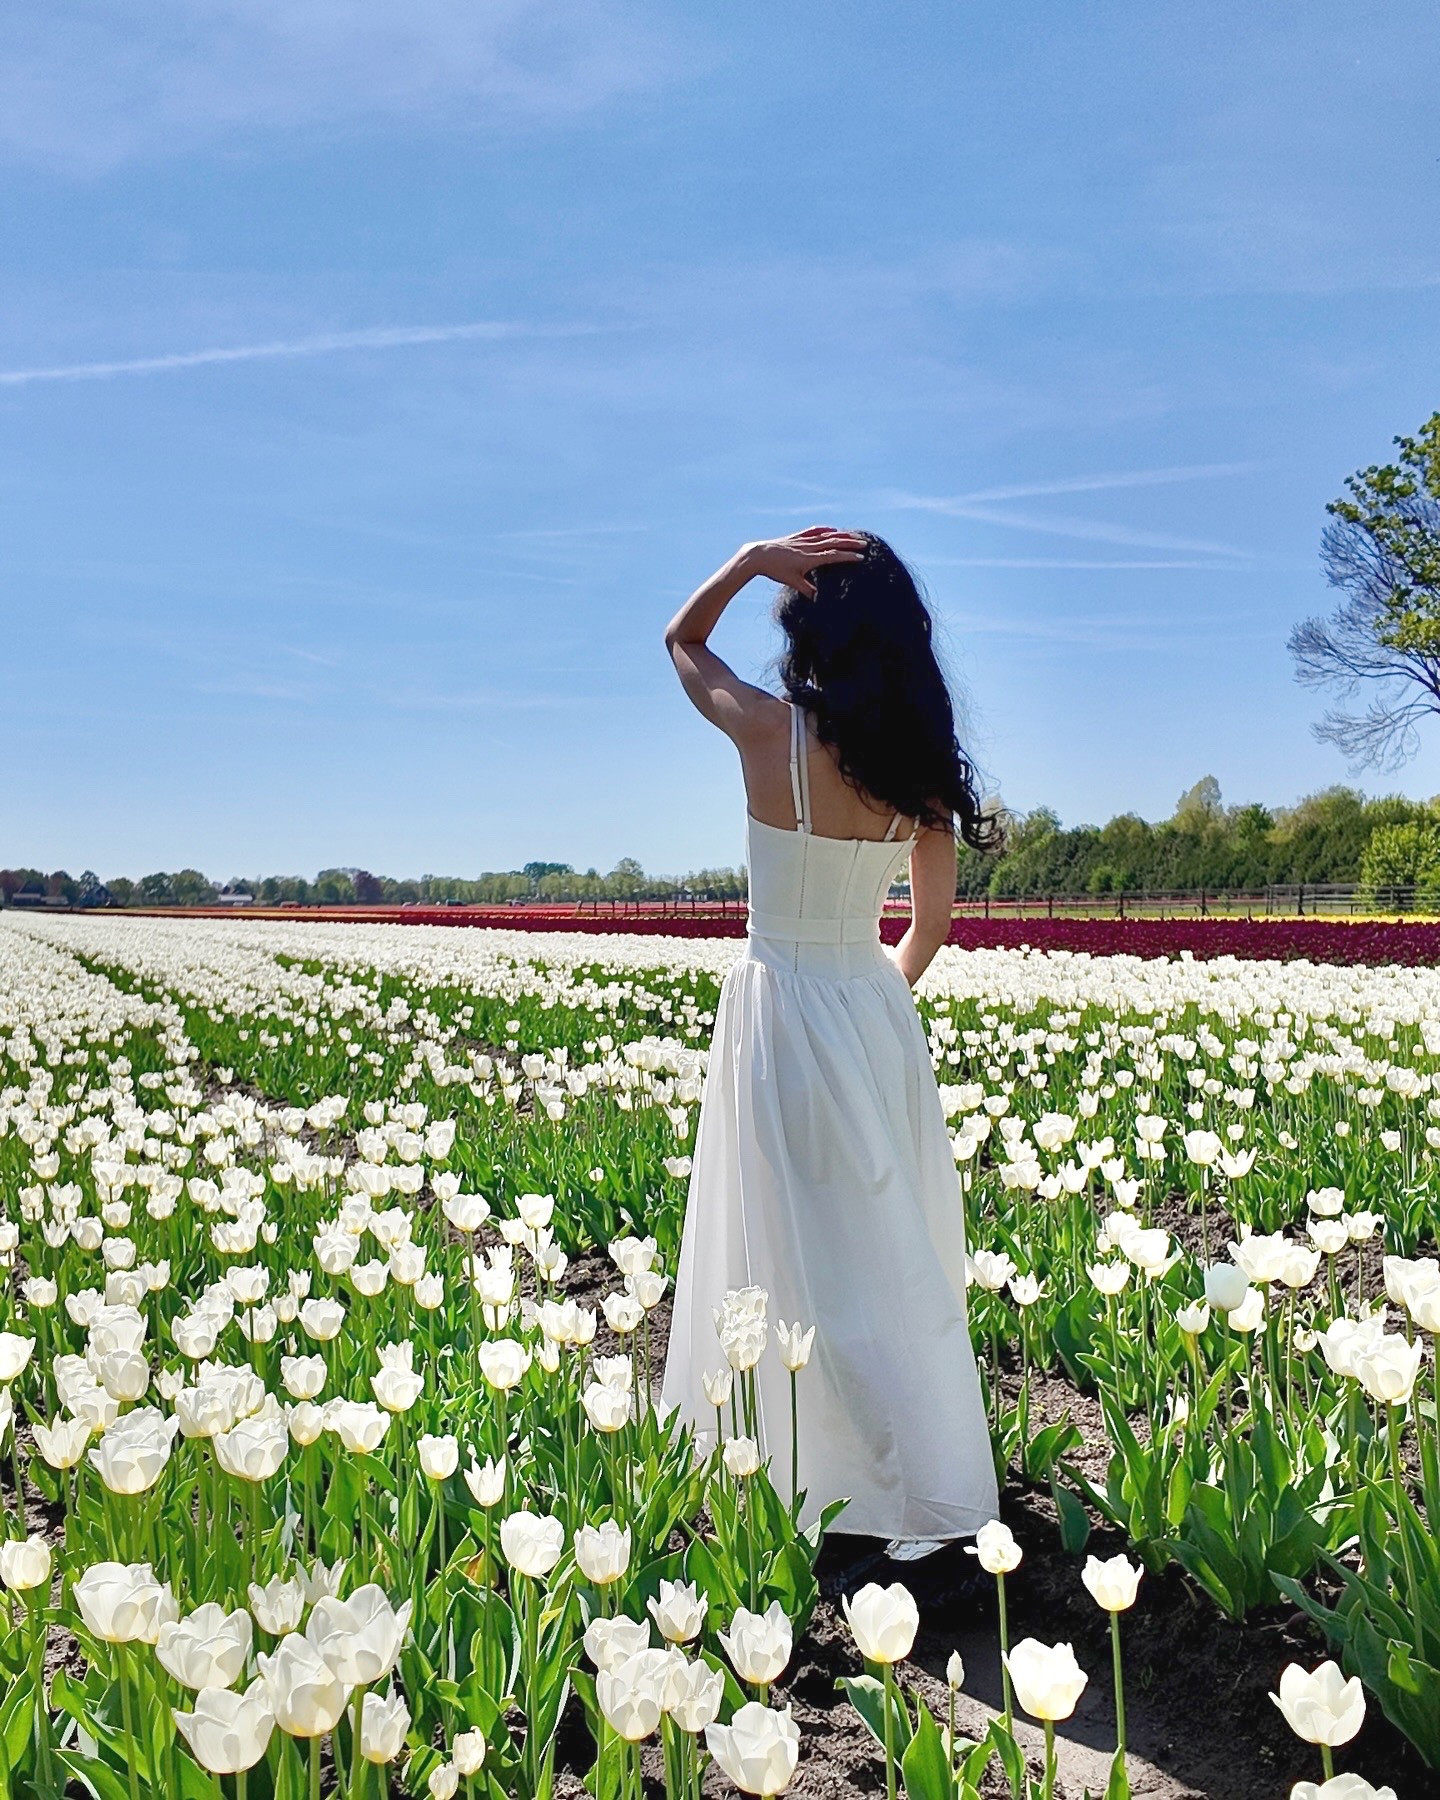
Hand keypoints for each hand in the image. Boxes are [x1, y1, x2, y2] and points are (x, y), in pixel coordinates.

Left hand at [745, 526, 866, 596]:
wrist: (758, 555)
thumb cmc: (775, 570)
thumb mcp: (792, 582)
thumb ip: (807, 589)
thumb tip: (819, 599)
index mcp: (808, 559)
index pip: (832, 556)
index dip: (847, 556)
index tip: (861, 558)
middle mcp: (808, 547)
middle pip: (833, 542)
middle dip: (850, 543)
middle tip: (865, 544)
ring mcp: (802, 540)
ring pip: (826, 535)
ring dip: (842, 535)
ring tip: (855, 536)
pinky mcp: (796, 537)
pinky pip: (814, 531)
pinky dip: (825, 530)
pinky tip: (832, 530)